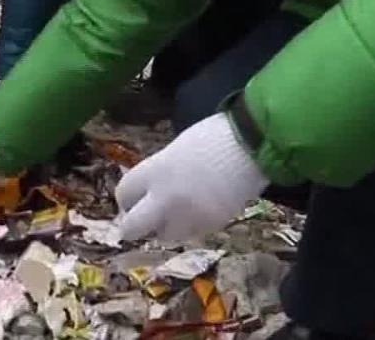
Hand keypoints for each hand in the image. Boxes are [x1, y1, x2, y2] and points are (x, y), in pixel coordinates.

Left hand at [116, 113, 268, 243]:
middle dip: (135, 226)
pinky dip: (192, 227)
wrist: (251, 145)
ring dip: (167, 229)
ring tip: (179, 214)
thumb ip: (161, 173)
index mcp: (155, 172)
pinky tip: (201, 211)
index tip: (133, 200)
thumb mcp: (177, 150)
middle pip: (132, 227)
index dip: (127, 199)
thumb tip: (153, 189)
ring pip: (164, 237)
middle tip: (144, 221)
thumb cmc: (214, 137)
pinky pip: (192, 234)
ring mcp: (188, 216)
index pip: (123, 194)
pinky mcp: (211, 227)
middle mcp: (165, 199)